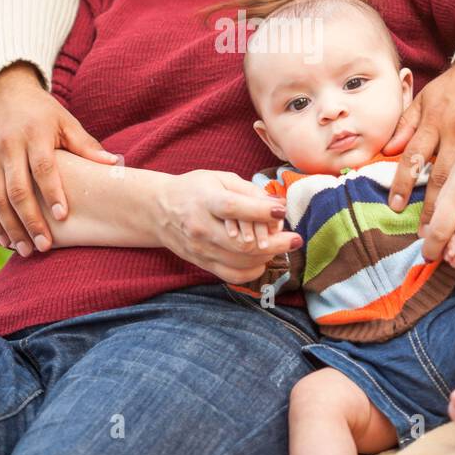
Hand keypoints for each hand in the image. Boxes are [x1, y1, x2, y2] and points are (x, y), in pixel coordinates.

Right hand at [0, 63, 120, 253]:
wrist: (1, 93)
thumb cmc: (42, 112)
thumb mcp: (65, 121)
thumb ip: (86, 145)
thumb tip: (115, 164)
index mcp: (34, 133)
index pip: (43, 166)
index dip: (52, 192)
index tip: (63, 216)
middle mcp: (7, 146)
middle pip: (17, 189)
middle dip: (30, 220)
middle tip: (44, 246)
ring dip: (10, 228)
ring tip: (27, 250)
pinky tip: (6, 240)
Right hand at [155, 170, 301, 283]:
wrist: (159, 210)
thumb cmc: (194, 189)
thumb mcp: (220, 178)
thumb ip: (249, 191)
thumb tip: (278, 206)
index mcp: (204, 201)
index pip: (234, 208)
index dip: (261, 211)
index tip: (283, 211)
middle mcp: (200, 228)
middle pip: (242, 244)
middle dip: (275, 243)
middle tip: (295, 239)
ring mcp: (201, 250)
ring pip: (241, 262)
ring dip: (267, 256)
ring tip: (280, 246)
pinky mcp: (202, 263)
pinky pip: (232, 275)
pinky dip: (253, 270)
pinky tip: (262, 260)